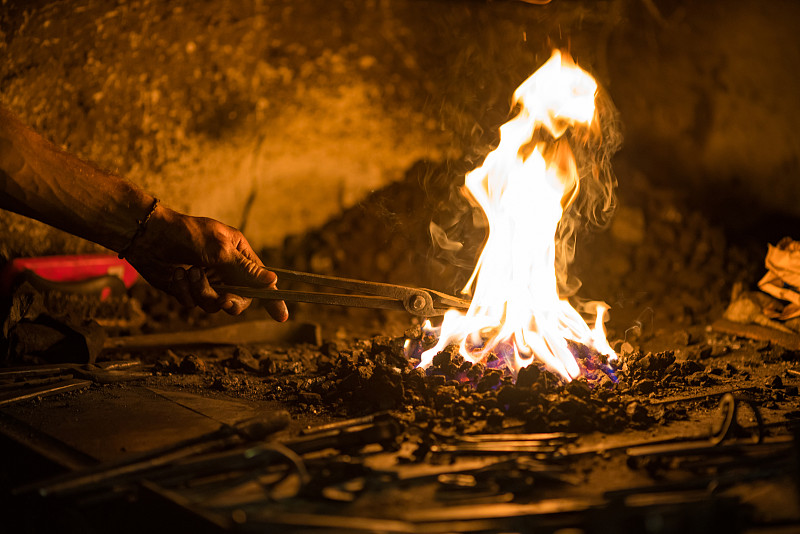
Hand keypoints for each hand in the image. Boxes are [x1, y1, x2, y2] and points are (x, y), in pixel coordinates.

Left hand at [123, 206, 287, 319]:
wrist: (147, 236)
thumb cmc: (186, 235)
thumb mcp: (220, 250)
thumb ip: (245, 269)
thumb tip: (273, 280)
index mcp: (238, 255)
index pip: (261, 280)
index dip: (272, 298)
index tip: (282, 316)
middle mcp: (225, 269)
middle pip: (238, 299)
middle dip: (228, 300)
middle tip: (222, 300)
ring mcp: (206, 280)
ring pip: (213, 304)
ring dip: (201, 291)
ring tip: (189, 273)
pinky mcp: (187, 289)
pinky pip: (192, 303)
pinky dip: (184, 291)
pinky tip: (176, 274)